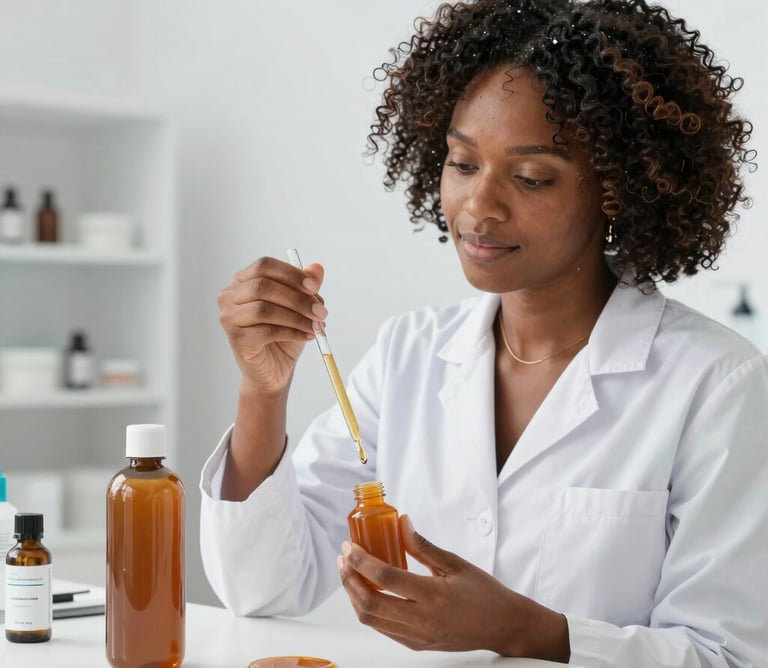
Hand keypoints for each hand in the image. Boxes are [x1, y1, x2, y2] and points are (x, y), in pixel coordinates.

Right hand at [217, 256, 326, 394]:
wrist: (274, 369)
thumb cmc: (283, 334)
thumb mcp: (300, 308)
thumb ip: (307, 287)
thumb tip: (317, 268)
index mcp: (244, 280)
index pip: (264, 266)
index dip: (291, 274)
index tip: (314, 287)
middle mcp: (230, 296)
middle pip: (263, 287)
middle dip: (297, 299)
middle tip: (321, 312)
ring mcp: (229, 317)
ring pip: (264, 310)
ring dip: (296, 317)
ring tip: (315, 326)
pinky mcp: (235, 338)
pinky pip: (266, 331)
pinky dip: (291, 333)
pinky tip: (305, 336)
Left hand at [337, 515, 569, 660]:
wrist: (503, 625)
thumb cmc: (484, 593)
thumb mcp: (455, 563)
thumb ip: (423, 546)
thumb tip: (401, 523)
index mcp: (433, 596)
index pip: (385, 578)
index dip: (361, 561)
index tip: (350, 547)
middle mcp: (422, 620)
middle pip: (369, 603)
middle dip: (349, 579)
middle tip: (344, 559)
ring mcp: (417, 636)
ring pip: (371, 619)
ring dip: (354, 596)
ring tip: (350, 573)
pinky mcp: (416, 645)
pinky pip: (383, 629)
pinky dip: (369, 610)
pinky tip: (368, 592)